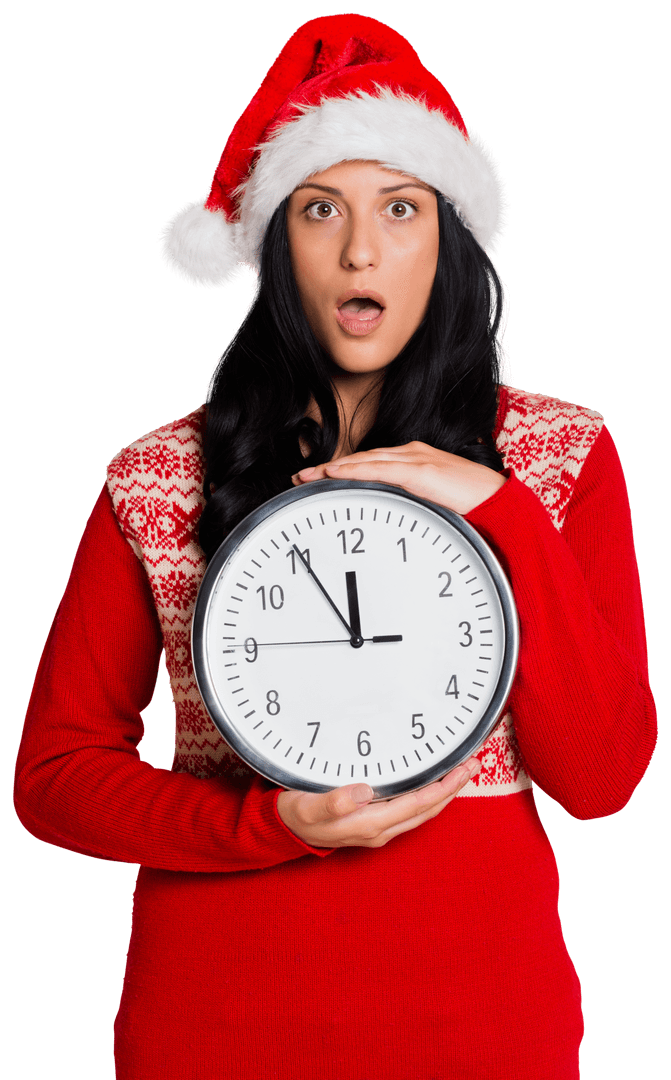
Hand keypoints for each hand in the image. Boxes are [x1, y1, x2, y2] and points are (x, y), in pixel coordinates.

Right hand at [276, 758, 481, 848]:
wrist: (283, 829)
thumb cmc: (296, 814)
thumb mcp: (308, 806)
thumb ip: (334, 801)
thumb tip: (365, 791)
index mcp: (371, 823)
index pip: (420, 803)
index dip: (445, 786)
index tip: (464, 769)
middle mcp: (380, 829)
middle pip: (428, 809)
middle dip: (453, 787)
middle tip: (473, 764)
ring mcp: (378, 829)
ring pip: (422, 812)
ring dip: (443, 792)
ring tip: (460, 772)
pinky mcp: (373, 823)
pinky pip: (411, 811)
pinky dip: (427, 796)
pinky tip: (431, 785)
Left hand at [292, 442, 504, 515]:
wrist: (501, 505)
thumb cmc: (472, 510)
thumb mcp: (431, 509)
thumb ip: (410, 509)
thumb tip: (389, 527)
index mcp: (414, 462)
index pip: (369, 463)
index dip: (340, 469)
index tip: (315, 480)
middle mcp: (412, 454)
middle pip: (361, 459)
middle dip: (328, 468)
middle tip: (301, 477)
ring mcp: (417, 459)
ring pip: (364, 460)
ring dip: (334, 468)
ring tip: (309, 476)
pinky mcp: (422, 470)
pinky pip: (379, 468)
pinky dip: (354, 469)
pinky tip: (334, 473)